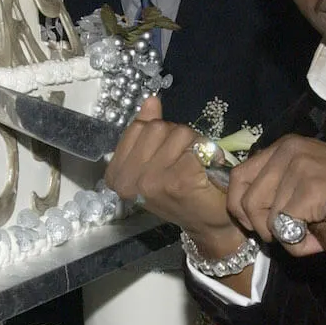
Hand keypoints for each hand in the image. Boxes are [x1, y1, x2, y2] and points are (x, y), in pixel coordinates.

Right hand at [104, 97, 241, 256]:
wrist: (207, 224)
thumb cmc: (180, 193)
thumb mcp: (154, 162)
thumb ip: (147, 131)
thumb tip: (150, 101)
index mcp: (117, 175)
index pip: (137, 128)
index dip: (158, 133)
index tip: (166, 155)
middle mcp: (129, 180)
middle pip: (157, 128)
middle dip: (177, 137)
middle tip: (185, 160)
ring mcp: (152, 181)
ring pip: (178, 133)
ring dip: (195, 143)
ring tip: (197, 165)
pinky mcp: (178, 180)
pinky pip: (195, 147)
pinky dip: (207, 154)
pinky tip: (207, 171)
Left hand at [227, 135, 325, 256]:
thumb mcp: (308, 177)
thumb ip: (279, 185)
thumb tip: (246, 211)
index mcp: (284, 146)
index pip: (238, 177)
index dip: (240, 207)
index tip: (255, 225)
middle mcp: (288, 150)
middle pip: (246, 200)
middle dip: (260, 227)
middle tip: (286, 234)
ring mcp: (299, 167)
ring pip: (266, 219)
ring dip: (287, 239)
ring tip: (312, 236)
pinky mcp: (310, 189)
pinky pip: (286, 230)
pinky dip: (300, 246)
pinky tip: (320, 238)